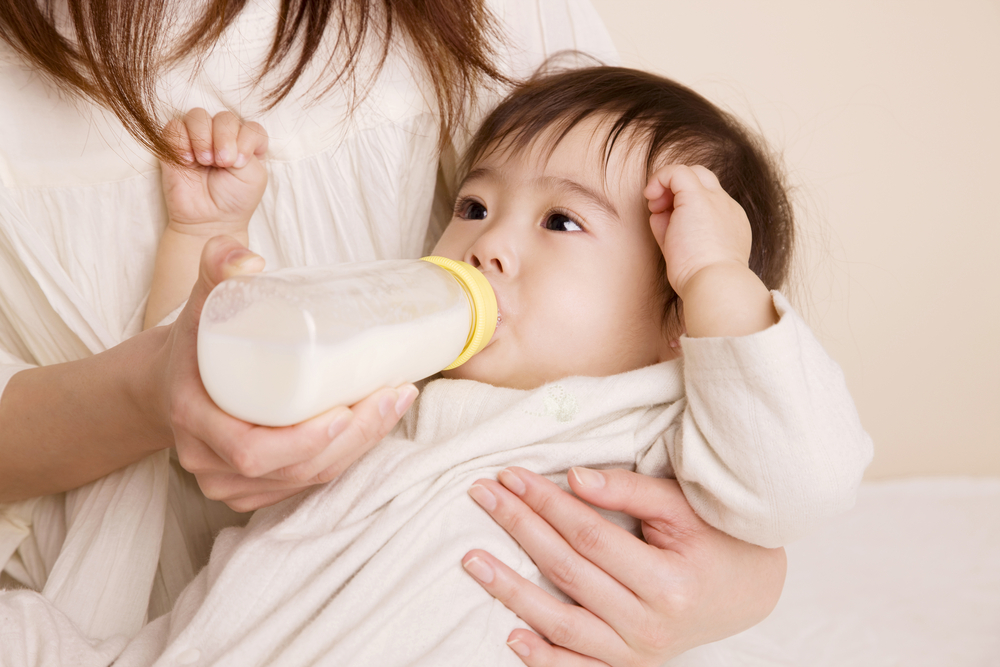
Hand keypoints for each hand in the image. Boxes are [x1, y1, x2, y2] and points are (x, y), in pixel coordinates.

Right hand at [151, 235, 417, 511]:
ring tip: (395, 402)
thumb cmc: (194, 339)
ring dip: (359, 447)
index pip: (251, 451)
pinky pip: (306, 482)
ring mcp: (231, 482)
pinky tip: (378, 425)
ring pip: (306, 478)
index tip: (346, 410)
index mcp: (194, 421)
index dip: (303, 440)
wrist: (171, 379)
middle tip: (391, 395)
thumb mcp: (201, 300)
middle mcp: (210, 462)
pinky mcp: (254, 488)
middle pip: (292, 469)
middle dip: (351, 439)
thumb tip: (250, 261)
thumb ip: (218, 266)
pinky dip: (347, 456)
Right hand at [161, 108, 268, 234]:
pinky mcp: (175, 145)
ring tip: (204, 161)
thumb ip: (247, 149)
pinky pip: (174, 126)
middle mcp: (223, 137)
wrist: (209, 220)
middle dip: (224, 137)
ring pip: (197, 115)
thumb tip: (223, 138)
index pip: (251, 127)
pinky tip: (187, 161)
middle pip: (224, 118)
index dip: (246, 139)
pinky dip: (180, 141)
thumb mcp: (254, 176)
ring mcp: (198, 139)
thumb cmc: (235, 200)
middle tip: (222, 162)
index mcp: (247, 144)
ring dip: (202, 137)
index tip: (240, 163)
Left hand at [462, 467, 785, 665]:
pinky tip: (510, 634)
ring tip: (473, 562)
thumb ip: (628, 491)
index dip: (545, 503)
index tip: (510, 476)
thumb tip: (572, 477)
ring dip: (512, 592)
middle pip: (568, 571)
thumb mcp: (681, 507)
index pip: (589, 534)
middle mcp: (652, 624)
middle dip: (519, 529)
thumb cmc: (715, 539)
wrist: (751, 591)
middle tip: (482, 498)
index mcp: (669, 581)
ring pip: (563, 623)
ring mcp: (639, 653)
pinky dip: (543, 657)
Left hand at [644, 165, 774, 337]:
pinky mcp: (697, 198)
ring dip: (667, 185)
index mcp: (729, 225)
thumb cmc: (701, 282)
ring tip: (654, 206)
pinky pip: (677, 172)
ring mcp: (715, 201)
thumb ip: (673, 232)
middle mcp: (726, 208)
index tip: (667, 226)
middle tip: (659, 210)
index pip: (706, 202)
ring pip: (693, 173)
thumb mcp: (686, 254)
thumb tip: (658, 216)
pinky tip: (650, 197)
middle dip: (677, 190)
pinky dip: (660, 178)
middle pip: (703, 181)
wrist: (715, 286)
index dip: (681, 207)